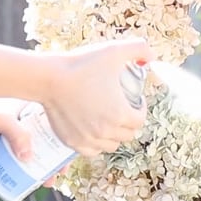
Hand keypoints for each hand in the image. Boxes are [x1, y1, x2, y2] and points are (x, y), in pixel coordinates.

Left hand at [0, 98, 65, 186]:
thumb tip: (27, 157)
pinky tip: (25, 181)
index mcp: (32, 115)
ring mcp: (14, 138)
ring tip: (41, 183)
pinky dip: (21, 171)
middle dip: (52, 164)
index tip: (65, 162)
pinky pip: (15, 161)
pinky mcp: (2, 148)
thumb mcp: (2, 121)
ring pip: (32, 156)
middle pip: (46, 147)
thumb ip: (15, 135)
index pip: (54, 131)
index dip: (63, 147)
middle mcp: (26, 126)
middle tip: (53, 178)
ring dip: (38, 170)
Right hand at [41, 38, 153, 155]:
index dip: (141, 109)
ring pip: (111, 145)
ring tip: (109, 119)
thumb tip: (152, 57)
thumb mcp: (114, 50)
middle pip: (128, 134)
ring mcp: (89, 139)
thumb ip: (139, 49)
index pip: (140, 121)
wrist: (48, 78)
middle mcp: (106, 131)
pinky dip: (96, 144)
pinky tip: (95, 131)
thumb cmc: (81, 64)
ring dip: (114, 135)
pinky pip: (92, 151)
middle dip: (129, 122)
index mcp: (121, 114)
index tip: (134, 100)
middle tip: (122, 108)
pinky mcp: (72, 142)